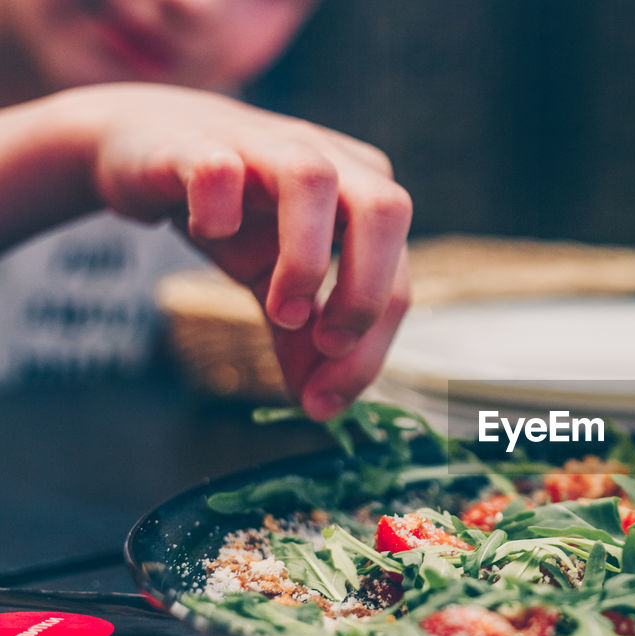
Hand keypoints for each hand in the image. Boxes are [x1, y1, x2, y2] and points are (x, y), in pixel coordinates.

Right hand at [77, 84, 412, 419]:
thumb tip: (322, 406)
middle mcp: (331, 163)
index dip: (369, 350)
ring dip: (303, 257)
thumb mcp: (273, 284)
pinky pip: (220, 166)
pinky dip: (218, 206)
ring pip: (314, 179)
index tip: (324, 403)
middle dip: (365, 291)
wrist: (147, 150)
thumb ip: (302, 340)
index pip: (398, 279)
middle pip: (387, 210)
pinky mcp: (201, 140)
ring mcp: (269, 145)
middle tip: (326, 343)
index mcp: (364, 201)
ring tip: (278, 308)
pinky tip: (208, 234)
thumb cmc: (233, 216)